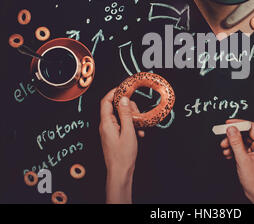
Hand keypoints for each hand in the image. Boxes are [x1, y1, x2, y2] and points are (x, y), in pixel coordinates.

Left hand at [99, 89, 144, 203]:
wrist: (120, 173)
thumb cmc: (123, 155)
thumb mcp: (128, 132)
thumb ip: (126, 114)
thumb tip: (124, 99)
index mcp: (106, 123)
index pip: (106, 101)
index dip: (115, 92)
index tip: (125, 88)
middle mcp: (106, 125)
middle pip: (116, 107)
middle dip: (129, 108)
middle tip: (138, 114)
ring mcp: (110, 130)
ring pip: (121, 116)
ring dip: (133, 118)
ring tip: (140, 128)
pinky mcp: (114, 135)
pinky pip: (123, 125)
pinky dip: (132, 126)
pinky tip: (139, 134)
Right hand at [220, 119, 253, 203]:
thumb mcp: (243, 160)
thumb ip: (236, 143)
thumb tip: (231, 129)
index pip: (251, 126)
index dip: (239, 124)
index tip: (228, 124)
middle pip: (245, 134)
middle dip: (233, 136)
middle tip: (223, 139)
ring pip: (242, 141)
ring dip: (232, 144)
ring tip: (225, 149)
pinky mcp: (253, 156)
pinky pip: (242, 148)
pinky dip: (234, 150)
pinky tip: (229, 154)